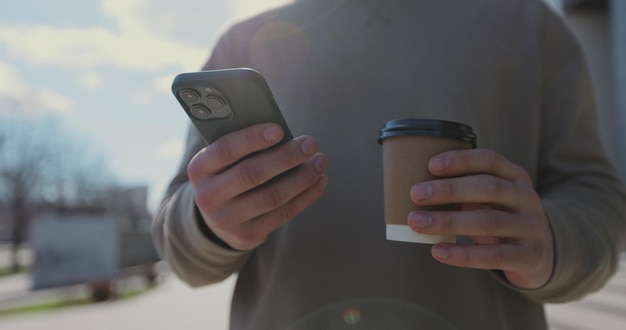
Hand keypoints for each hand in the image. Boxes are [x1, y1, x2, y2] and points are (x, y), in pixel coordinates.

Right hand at [187, 123, 328, 250]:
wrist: (217, 218)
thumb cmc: (229, 174)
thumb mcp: (224, 160)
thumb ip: (244, 147)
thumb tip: (284, 133)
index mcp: (199, 169)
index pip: (226, 150)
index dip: (253, 138)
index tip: (280, 129)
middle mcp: (208, 196)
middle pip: (252, 174)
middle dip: (286, 157)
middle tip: (310, 144)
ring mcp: (226, 220)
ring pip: (271, 197)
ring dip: (301, 178)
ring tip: (320, 162)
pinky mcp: (247, 235)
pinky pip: (282, 214)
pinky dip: (305, 196)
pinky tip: (319, 182)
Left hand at [407, 149, 553, 288]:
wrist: (541, 255)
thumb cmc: (501, 218)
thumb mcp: (491, 199)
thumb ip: (466, 190)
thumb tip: (416, 188)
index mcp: (516, 177)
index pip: (490, 160)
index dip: (461, 160)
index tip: (431, 165)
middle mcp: (527, 198)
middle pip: (488, 188)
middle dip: (449, 190)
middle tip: (416, 194)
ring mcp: (531, 227)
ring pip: (488, 222)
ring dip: (448, 221)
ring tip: (417, 223)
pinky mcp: (529, 256)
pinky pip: (493, 256)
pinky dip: (462, 254)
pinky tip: (437, 251)